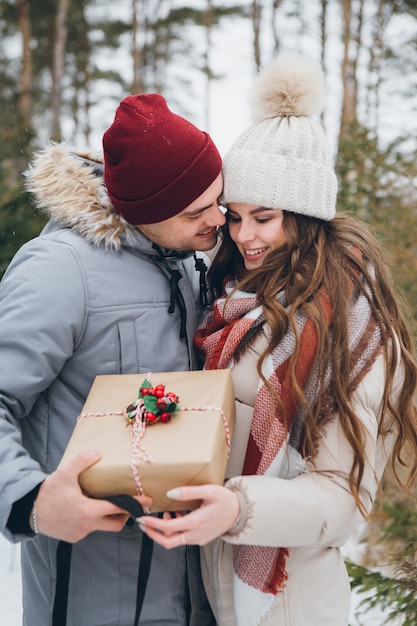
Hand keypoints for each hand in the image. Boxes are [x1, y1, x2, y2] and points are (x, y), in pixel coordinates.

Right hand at [34, 451, 151, 542]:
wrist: (30, 512)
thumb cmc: (48, 493)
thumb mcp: (64, 473)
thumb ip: (82, 461)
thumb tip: (97, 453)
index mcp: (89, 511)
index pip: (118, 508)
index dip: (134, 504)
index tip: (148, 501)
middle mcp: (87, 525)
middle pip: (116, 524)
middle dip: (126, 516)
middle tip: (130, 505)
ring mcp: (81, 533)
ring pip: (102, 527)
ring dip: (108, 518)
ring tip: (109, 504)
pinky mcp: (74, 537)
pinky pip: (89, 529)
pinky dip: (93, 521)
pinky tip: (89, 510)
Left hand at [137, 484, 239, 548]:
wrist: (241, 513)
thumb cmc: (226, 500)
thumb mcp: (209, 490)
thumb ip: (188, 492)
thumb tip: (170, 494)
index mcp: (196, 522)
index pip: (168, 528)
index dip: (152, 524)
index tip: (142, 518)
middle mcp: (196, 534)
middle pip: (168, 542)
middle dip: (153, 534)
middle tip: (144, 524)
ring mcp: (199, 538)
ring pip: (175, 541)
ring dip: (166, 530)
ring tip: (167, 513)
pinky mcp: (202, 539)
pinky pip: (184, 538)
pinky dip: (176, 530)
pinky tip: (178, 515)